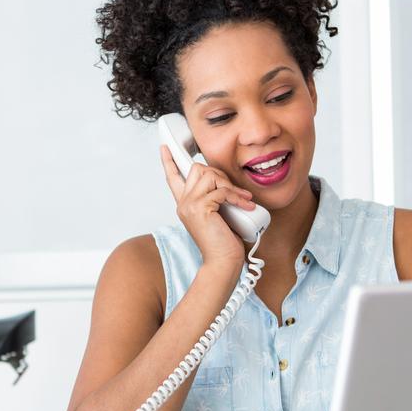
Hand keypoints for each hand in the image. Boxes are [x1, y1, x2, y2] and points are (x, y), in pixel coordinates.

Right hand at [160, 145, 255, 270]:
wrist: (223, 262)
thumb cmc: (225, 242)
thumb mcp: (219, 213)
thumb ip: (216, 197)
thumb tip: (224, 181)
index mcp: (185, 204)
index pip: (173, 177)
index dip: (169, 161)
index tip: (165, 147)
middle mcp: (183, 203)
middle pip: (197, 168)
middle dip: (220, 175)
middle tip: (234, 192)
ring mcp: (189, 205)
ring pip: (209, 175)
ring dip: (229, 185)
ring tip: (241, 200)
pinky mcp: (200, 209)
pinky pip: (221, 191)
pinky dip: (237, 197)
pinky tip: (246, 205)